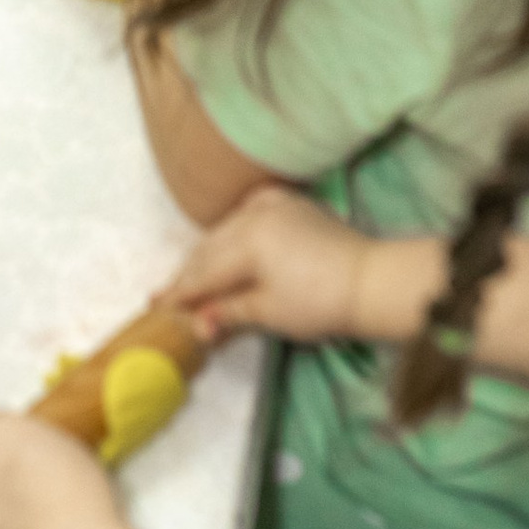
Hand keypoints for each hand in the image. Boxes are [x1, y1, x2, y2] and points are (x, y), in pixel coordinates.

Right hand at [164, 185, 368, 344]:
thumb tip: (197, 323)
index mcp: (246, 240)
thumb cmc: (320, 302)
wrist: (371, 280)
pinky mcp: (293, 204)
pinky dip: (235, 227)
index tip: (157, 307)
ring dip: (209, 252)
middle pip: (210, 248)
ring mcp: (275, 204)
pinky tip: (229, 235)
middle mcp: (254, 214)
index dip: (180, 292)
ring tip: (193, 274)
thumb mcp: (268, 312)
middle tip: (166, 295)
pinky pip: (251, 211)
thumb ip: (227, 312)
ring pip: (227, 229)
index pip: (204, 272)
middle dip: (190, 273)